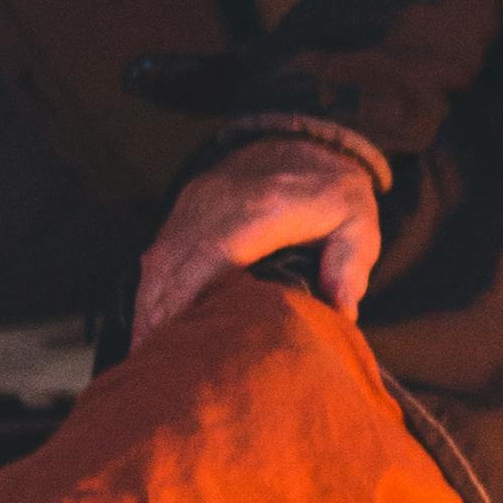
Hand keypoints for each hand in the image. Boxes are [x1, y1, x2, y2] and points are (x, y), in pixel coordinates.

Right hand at [133, 135, 385, 347]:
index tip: (174, 337)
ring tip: (144, 352)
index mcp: (265, 208)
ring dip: (148, 304)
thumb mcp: (358, 223)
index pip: (216, 254)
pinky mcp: (187, 205)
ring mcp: (198, 202)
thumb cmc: (334, 193)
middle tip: (150, 362)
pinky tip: (149, 321)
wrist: (307, 140)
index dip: (189, 296)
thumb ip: (349, 265)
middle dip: (158, 314)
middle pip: (176, 261)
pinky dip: (151, 287)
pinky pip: (159, 249)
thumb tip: (342, 313)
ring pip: (159, 257)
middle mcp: (221, 202)